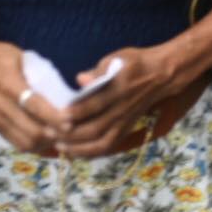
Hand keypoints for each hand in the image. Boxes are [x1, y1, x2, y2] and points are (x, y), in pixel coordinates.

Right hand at [0, 38, 64, 153]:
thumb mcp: (20, 57)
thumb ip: (39, 72)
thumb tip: (63, 89)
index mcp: (8, 84)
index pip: (33, 105)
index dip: (52, 116)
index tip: (70, 121)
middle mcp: (2, 105)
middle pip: (30, 130)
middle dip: (53, 135)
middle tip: (73, 133)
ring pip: (24, 142)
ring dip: (46, 144)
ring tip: (63, 139)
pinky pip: (17, 143)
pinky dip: (36, 147)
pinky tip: (50, 144)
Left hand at [56, 45, 184, 158]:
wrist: (161, 76)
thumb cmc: (135, 63)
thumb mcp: (118, 58)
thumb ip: (98, 70)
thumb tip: (80, 79)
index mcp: (118, 89)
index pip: (95, 104)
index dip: (76, 111)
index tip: (58, 114)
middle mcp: (121, 110)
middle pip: (95, 128)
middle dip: (71, 134)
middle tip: (50, 133)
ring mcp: (124, 123)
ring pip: (101, 143)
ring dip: (79, 148)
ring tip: (58, 146)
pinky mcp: (125, 130)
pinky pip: (107, 147)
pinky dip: (91, 153)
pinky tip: (75, 153)